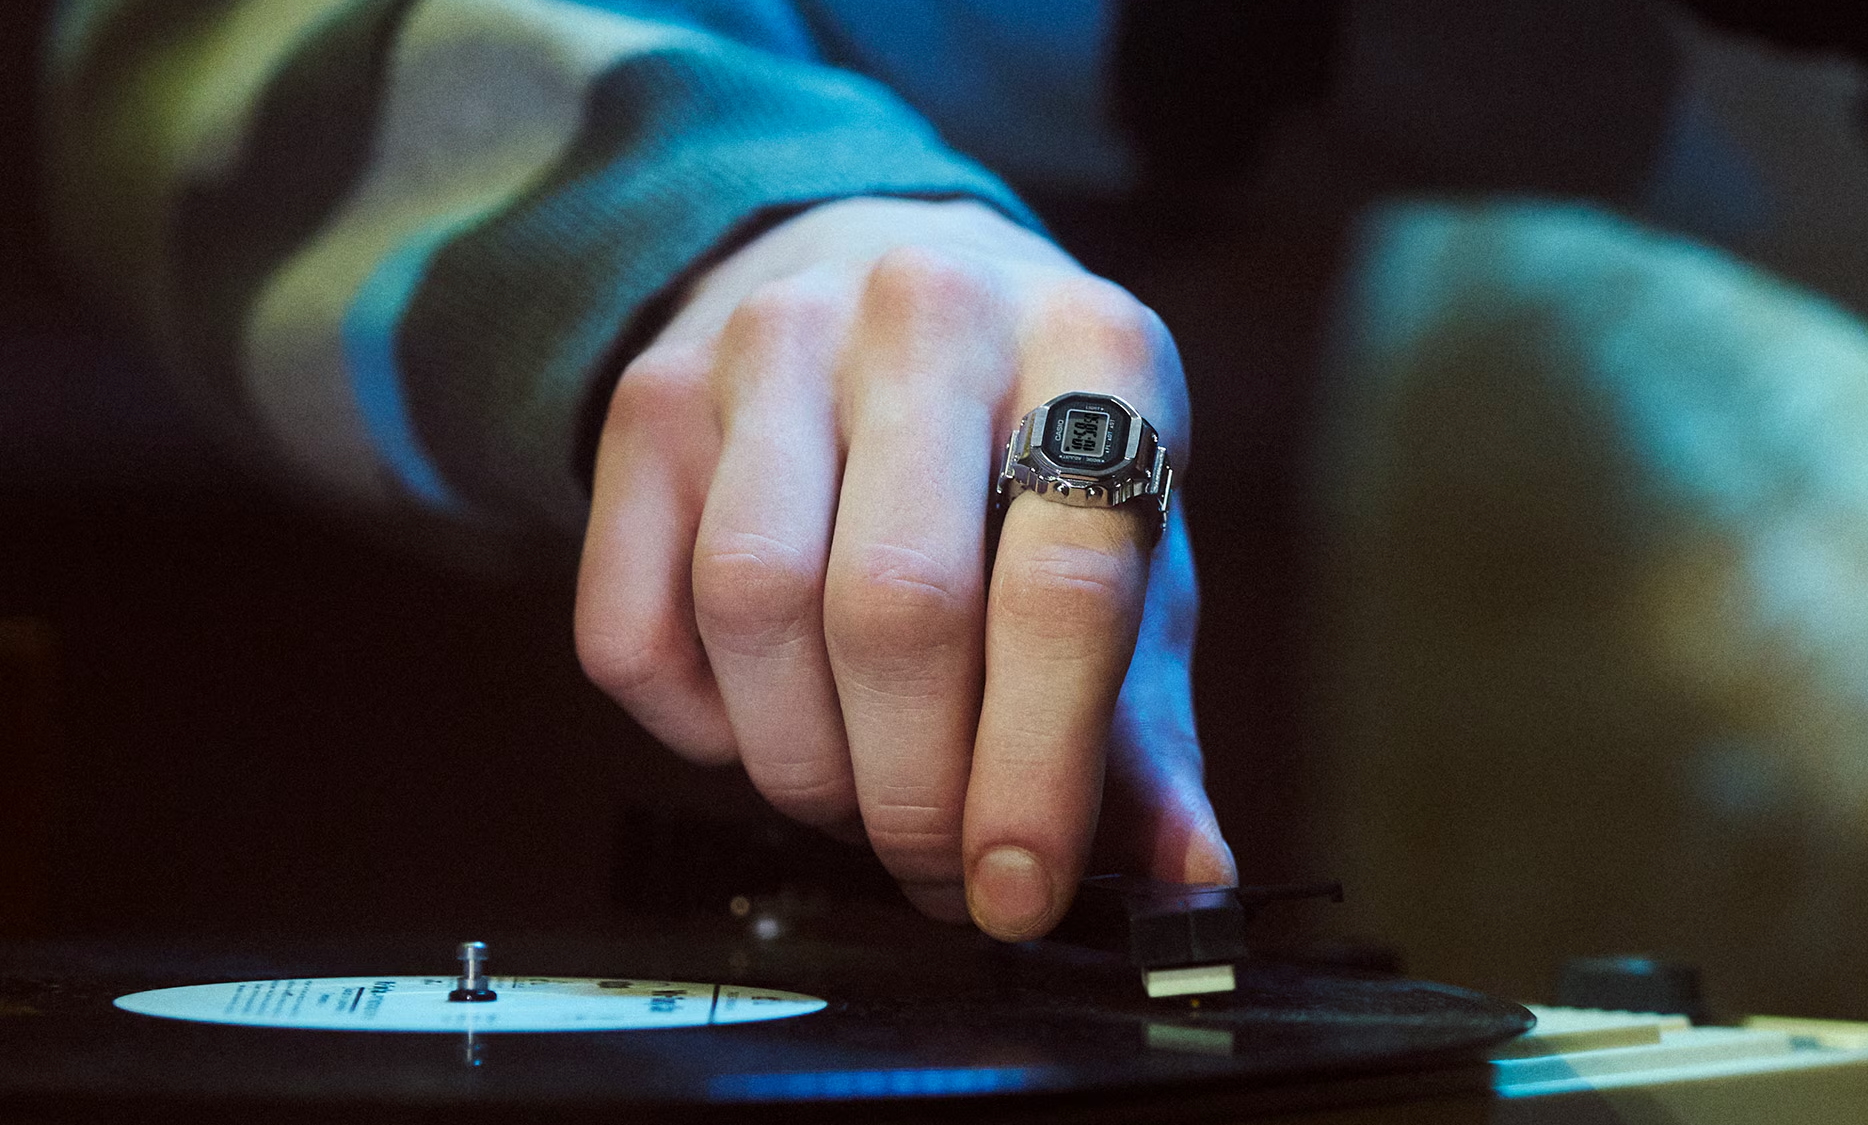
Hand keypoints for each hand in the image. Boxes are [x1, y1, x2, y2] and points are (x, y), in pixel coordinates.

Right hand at [575, 197, 1234, 938]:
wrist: (874, 278)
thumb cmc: (1024, 447)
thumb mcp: (1120, 551)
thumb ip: (1143, 723)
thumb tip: (1185, 878)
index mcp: (1092, 347)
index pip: (1062, 586)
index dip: (1037, 772)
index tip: (1017, 891)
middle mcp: (926, 314)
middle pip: (894, 608)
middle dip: (913, 793)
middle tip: (937, 866)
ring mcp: (771, 341)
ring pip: (751, 610)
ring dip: (804, 765)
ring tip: (858, 793)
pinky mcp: (649, 397)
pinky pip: (633, 627)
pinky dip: (697, 727)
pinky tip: (763, 719)